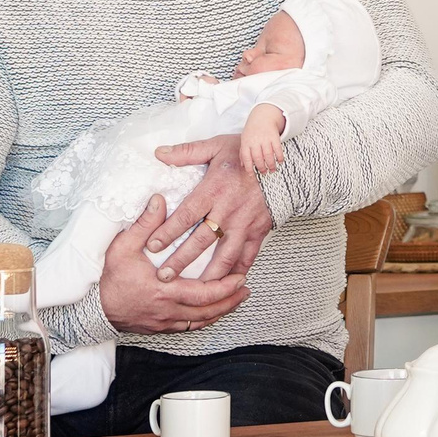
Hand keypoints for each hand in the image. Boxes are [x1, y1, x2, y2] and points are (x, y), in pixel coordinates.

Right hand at [98, 194, 249, 334]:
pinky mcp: (159, 328)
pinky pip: (188, 327)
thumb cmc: (107, 278)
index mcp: (163, 291)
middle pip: (208, 311)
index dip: (225, 287)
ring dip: (220, 311)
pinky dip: (204, 319)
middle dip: (230, 300)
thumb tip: (159, 199)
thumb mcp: (122, 247)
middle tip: (245, 289)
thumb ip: (145, 224)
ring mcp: (164, 322)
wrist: (90, 308)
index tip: (240, 277)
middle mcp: (167, 311)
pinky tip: (212, 312)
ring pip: (200, 321)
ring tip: (235, 300)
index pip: (203, 294)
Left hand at [150, 135, 277, 281]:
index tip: (152, 246)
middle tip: (164, 277)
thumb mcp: (216, 146)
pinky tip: (227, 285)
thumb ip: (187, 152)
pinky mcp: (259, 232)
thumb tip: (159, 153)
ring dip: (208, 274)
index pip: (186, 215)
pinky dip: (237, 272)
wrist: (285, 163)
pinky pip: (248, 256)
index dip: (168, 232)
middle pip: (201, 241)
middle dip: (181, 261)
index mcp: (214, 190)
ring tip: (194, 290)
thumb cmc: (249, 153)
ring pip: (224, 255)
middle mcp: (228, 210)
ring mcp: (245, 224)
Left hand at [240, 106, 286, 174]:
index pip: (246, 158)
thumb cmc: (252, 130)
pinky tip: (280, 161)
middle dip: (261, 168)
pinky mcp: (274, 137)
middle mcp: (255, 141)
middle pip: (258, 158)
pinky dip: (279, 157)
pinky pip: (278, 149)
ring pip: (268, 155)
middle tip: (264, 173)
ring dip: (271, 165)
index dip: (249, 168)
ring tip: (272, 170)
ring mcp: (265, 139)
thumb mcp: (244, 139)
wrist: (263, 116)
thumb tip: (243, 165)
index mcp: (246, 143)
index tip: (251, 175)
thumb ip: (243, 152)